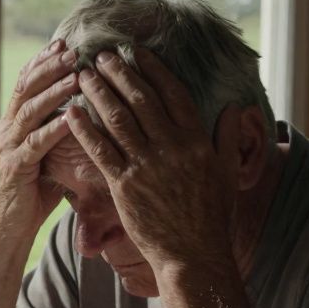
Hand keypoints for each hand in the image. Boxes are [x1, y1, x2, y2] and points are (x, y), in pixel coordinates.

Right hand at [0, 40, 79, 236]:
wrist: (7, 229)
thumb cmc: (32, 195)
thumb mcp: (48, 157)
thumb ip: (59, 136)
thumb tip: (88, 117)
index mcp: (14, 125)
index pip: (26, 84)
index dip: (42, 62)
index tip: (62, 43)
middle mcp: (8, 130)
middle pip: (26, 89)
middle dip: (49, 67)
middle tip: (71, 50)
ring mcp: (9, 148)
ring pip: (30, 111)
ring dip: (53, 92)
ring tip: (74, 75)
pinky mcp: (15, 169)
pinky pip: (35, 144)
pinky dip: (52, 129)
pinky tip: (70, 118)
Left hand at [64, 48, 240, 271]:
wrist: (194, 255)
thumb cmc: (213, 217)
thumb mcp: (228, 172)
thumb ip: (228, 137)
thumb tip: (237, 107)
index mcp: (197, 140)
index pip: (173, 93)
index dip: (154, 69)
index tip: (138, 52)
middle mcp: (172, 148)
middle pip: (141, 100)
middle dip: (119, 74)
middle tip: (101, 56)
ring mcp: (147, 166)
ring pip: (118, 120)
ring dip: (99, 94)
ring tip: (83, 76)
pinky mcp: (125, 186)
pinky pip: (100, 151)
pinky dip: (84, 130)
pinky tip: (71, 113)